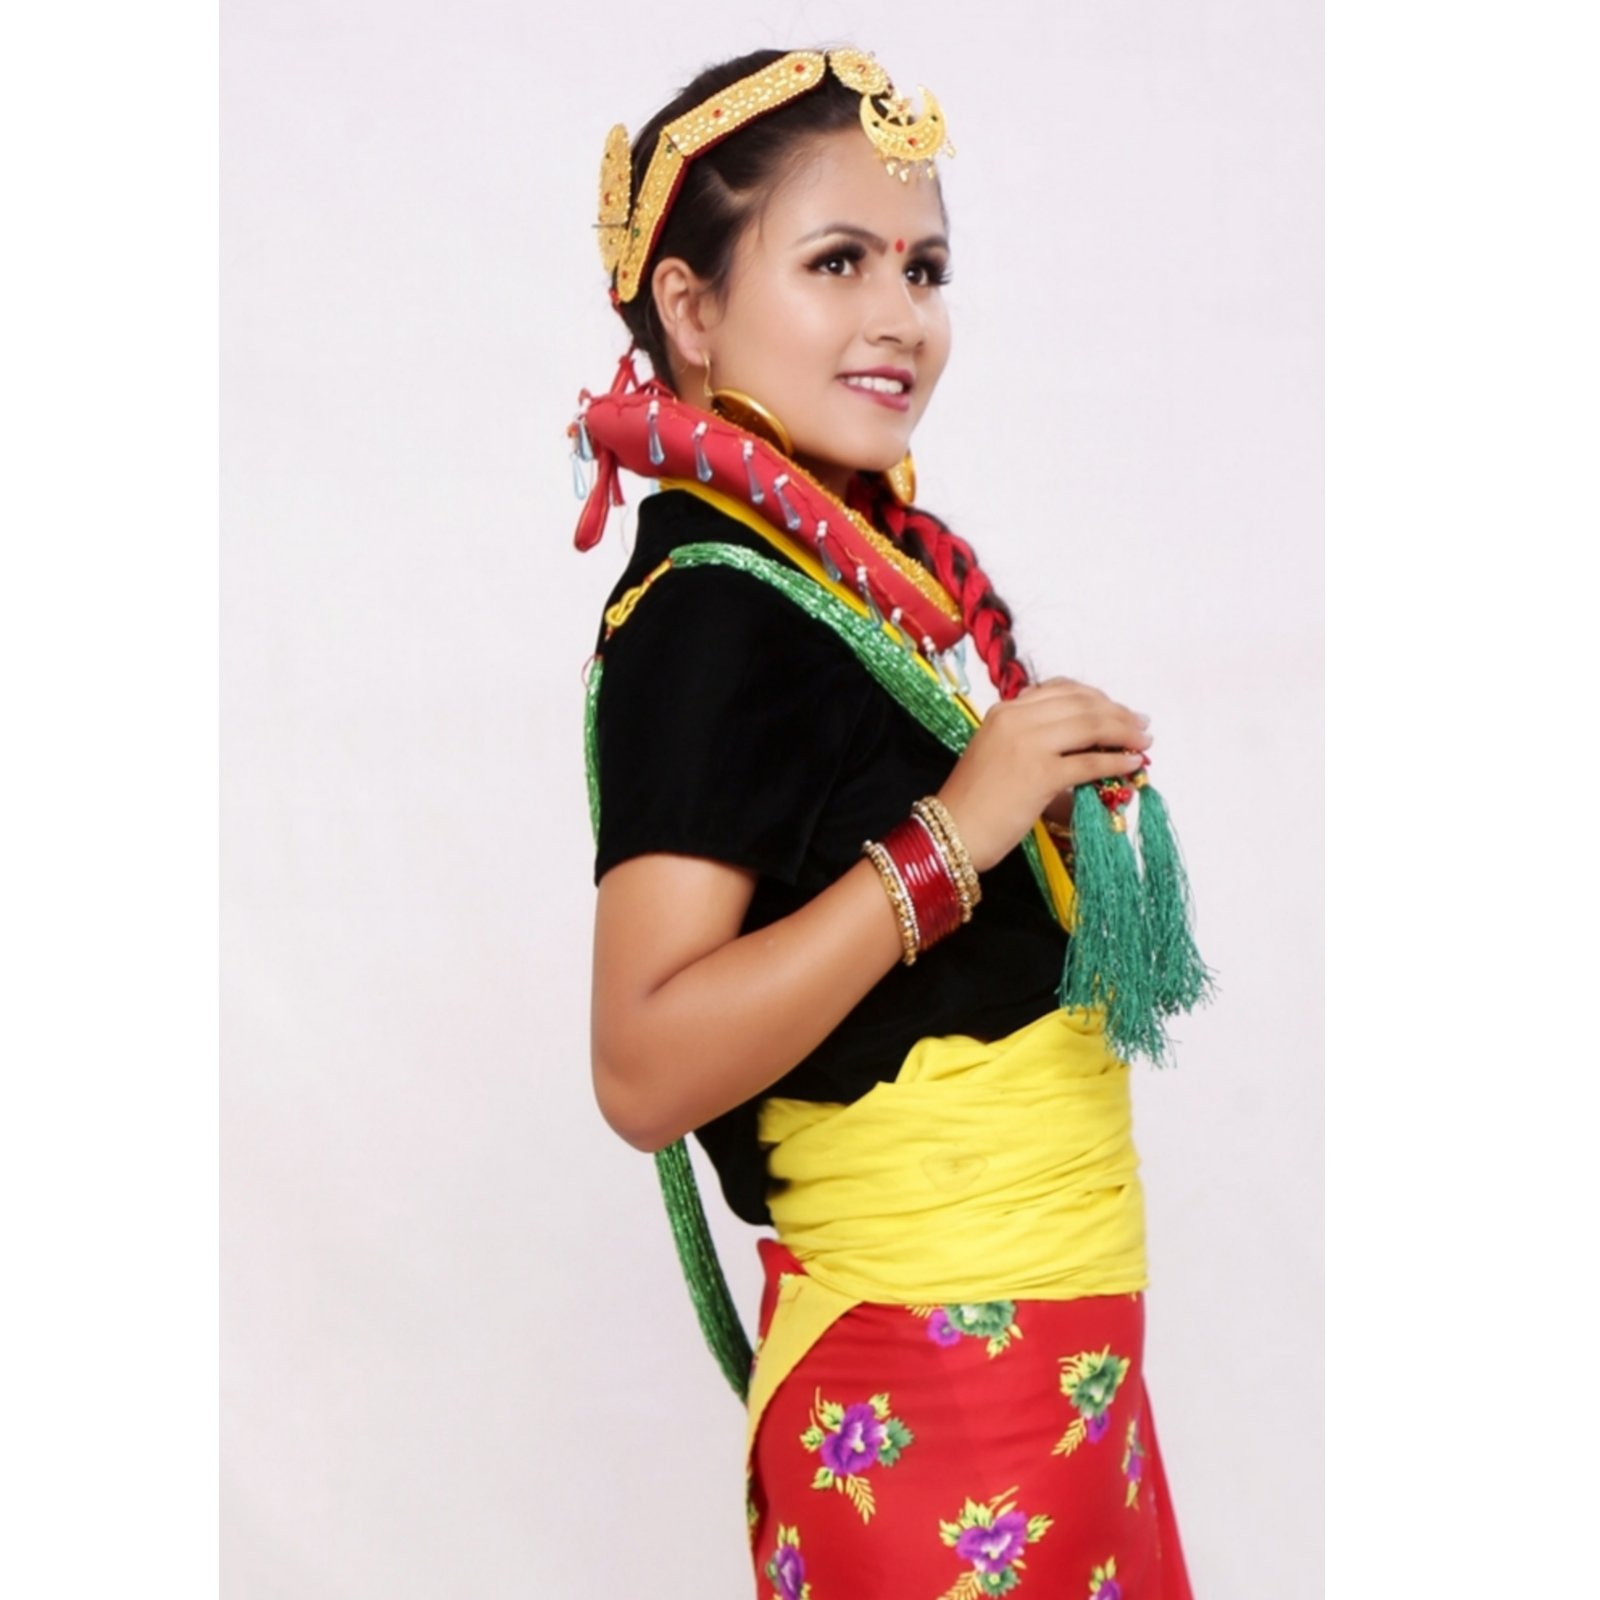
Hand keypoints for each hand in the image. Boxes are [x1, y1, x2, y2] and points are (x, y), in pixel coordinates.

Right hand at [935, 676, 1150, 871]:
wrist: (950, 831)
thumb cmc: (973, 800)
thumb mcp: (997, 752)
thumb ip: (1030, 738)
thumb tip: (1079, 743)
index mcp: (1004, 710)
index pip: (1061, 690)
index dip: (1096, 697)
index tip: (1117, 709)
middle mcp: (1016, 719)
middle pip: (1082, 705)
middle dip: (1118, 713)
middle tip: (1141, 725)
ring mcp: (1028, 744)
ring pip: (1090, 727)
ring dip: (1124, 733)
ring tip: (1143, 742)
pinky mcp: (1040, 774)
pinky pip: (1089, 763)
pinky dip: (1116, 763)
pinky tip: (1131, 765)